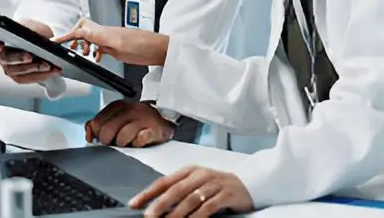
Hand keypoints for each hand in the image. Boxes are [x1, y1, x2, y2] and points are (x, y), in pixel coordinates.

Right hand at [0, 18, 60, 83]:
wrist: (42, 43)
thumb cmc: (35, 33)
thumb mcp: (33, 28)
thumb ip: (31, 32)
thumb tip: (37, 38)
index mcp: (0, 40)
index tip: (0, 44)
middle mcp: (2, 57)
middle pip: (6, 59)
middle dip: (19, 58)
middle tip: (30, 56)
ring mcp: (9, 69)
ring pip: (19, 71)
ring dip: (35, 68)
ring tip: (48, 65)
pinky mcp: (19, 77)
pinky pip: (30, 78)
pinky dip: (43, 74)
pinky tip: (54, 70)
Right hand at [51, 18, 168, 67]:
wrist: (160, 50)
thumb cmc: (144, 46)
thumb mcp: (119, 45)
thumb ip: (99, 38)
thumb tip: (80, 33)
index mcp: (103, 32)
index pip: (79, 31)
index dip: (66, 36)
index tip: (54, 41)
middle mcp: (105, 34)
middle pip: (82, 29)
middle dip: (72, 37)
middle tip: (68, 48)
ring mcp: (111, 40)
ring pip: (90, 37)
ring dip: (82, 44)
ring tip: (81, 55)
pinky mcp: (116, 46)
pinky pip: (99, 45)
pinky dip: (93, 51)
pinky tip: (95, 58)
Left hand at [85, 99, 175, 147]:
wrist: (165, 118)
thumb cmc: (137, 121)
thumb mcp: (117, 118)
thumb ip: (99, 124)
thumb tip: (89, 135)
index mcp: (117, 106)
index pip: (97, 122)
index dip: (97, 134)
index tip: (102, 138)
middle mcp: (129, 109)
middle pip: (107, 130)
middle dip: (108, 141)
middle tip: (114, 143)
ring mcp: (143, 118)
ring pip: (122, 138)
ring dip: (123, 144)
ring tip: (128, 142)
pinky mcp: (155, 129)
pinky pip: (139, 141)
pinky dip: (137, 144)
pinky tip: (139, 141)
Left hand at [130, 165, 254, 217]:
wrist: (249, 184)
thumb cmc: (217, 186)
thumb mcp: (197, 184)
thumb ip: (179, 191)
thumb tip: (156, 205)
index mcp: (189, 171)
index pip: (163, 181)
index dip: (148, 193)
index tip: (134, 204)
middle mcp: (200, 175)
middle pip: (175, 190)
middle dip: (160, 204)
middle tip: (149, 216)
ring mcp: (214, 184)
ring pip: (191, 199)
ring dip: (177, 212)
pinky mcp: (226, 194)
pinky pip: (209, 206)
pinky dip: (198, 215)